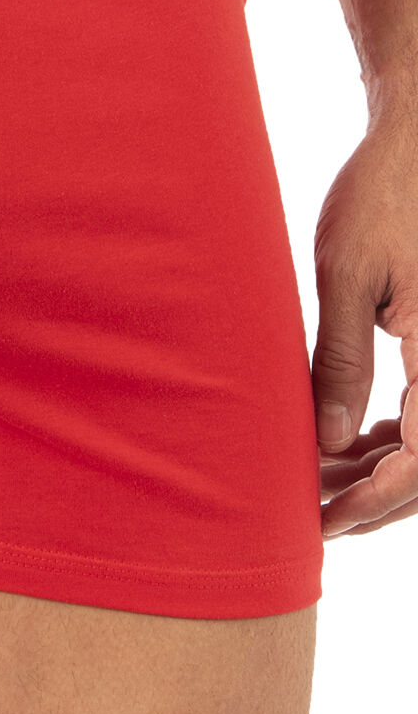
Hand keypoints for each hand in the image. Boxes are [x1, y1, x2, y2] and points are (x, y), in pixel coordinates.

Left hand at [312, 108, 417, 537]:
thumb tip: (329, 442)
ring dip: (386, 471)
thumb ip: (340, 361)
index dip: (378, 499)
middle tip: (315, 515)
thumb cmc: (384, 194)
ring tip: (321, 482)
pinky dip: (399, 437)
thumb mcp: (347, 274)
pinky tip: (352, 442)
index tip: (327, 519)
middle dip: (378, 499)